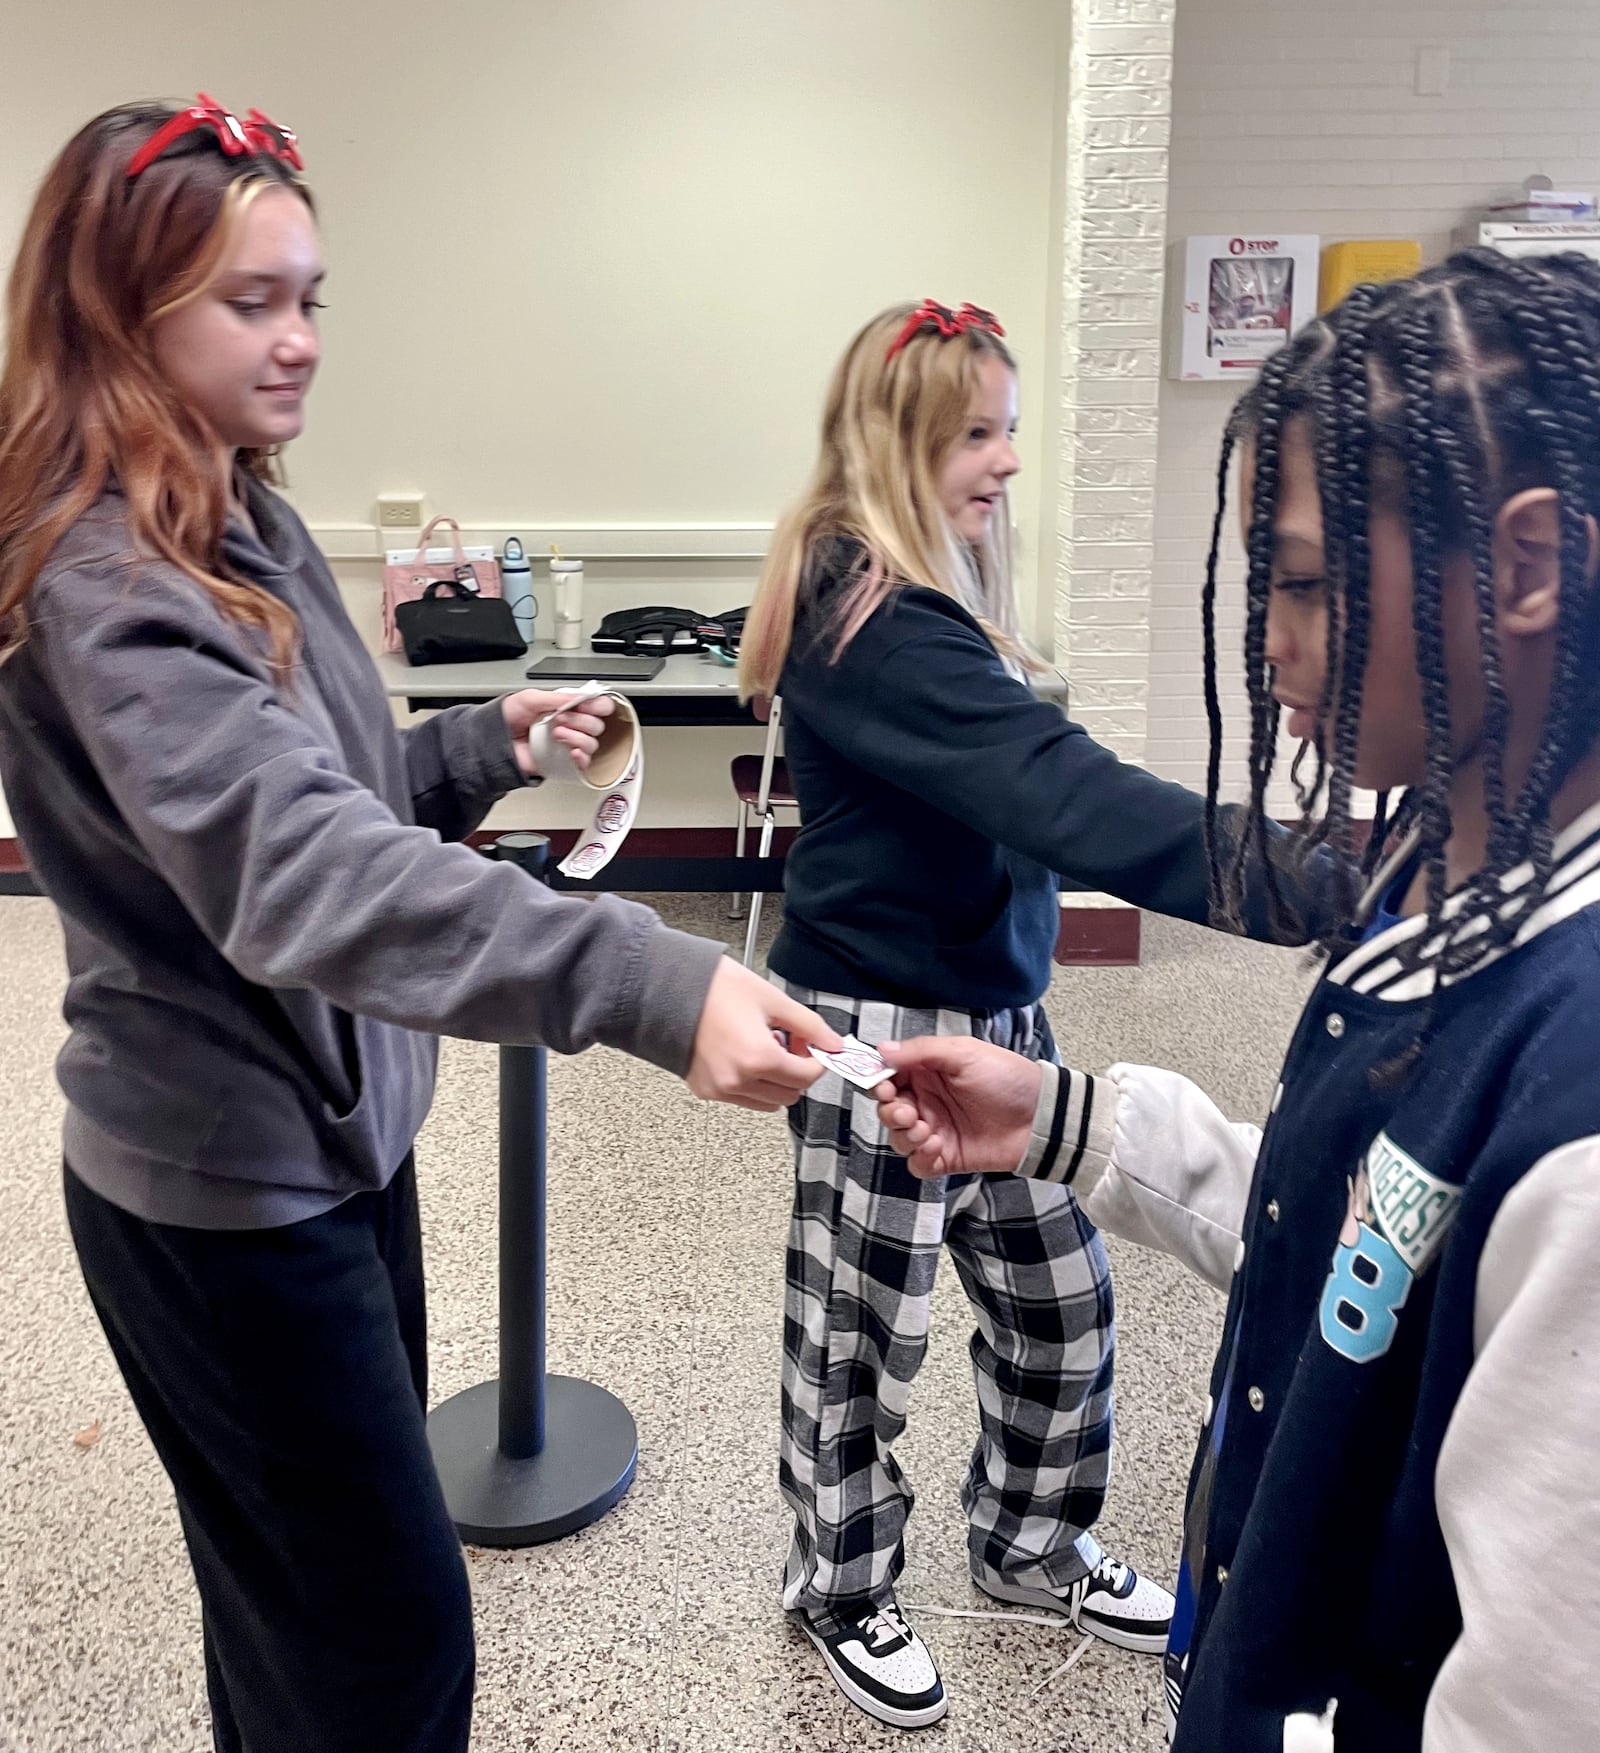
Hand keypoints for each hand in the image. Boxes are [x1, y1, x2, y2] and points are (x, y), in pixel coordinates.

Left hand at [500, 689, 614, 779]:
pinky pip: (584, 763)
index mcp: (565, 708)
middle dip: (581, 720)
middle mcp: (570, 726)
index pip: (596, 705)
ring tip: (556, 734)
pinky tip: (571, 751)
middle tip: (561, 718)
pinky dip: (581, 756)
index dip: (597, 705)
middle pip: (596, 725)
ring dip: (577, 737)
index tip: (588, 705)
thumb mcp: (530, 698)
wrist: (491, 741)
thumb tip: (583, 696)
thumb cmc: (506, 719)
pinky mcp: (563, 763)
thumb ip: (558, 697)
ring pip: (591, 743)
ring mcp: (567, 745)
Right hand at [686, 960, 843, 1111]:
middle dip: (798, 1072)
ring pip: (768, 1102)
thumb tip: (833, 1043)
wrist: (667, 988)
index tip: (815, 1045)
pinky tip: (745, 1054)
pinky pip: (742, 1098)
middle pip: (790, 1094)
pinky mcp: (705, 1090)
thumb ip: (809, 1025)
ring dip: (776, 1081)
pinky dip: (753, 1083)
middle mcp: (738, 1080)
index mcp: (758, 1058)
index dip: (818, 1060)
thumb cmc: (713, 988)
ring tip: (765, 1047)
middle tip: (792, 1044)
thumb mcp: (772, 999)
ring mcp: (720, 1089)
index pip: (807, 1077)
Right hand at [872, 1037, 1043, 1177]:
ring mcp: (935, 1130)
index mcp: (927, 1072)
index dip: (880, 1083)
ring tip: (928, 1131)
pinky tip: (937, 1148)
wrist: (1041, 1117)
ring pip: (899, 1138)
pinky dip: (920, 1158)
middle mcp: (927, 1101)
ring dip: (905, 1136)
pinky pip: (917, 1164)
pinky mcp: (946, 1157)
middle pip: (889, 1110)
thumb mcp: (963, 1053)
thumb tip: (881, 1050)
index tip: (885, 1088)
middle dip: (892, 1112)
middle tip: (909, 1113)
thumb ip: (920, 1051)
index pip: (889, 1077)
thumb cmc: (1006, 1077)